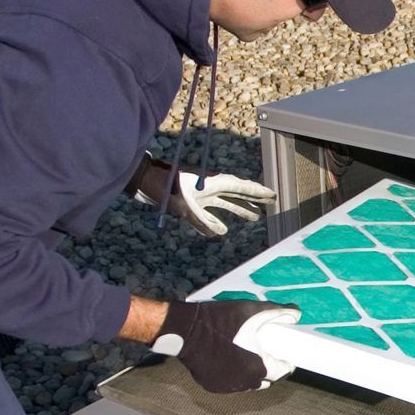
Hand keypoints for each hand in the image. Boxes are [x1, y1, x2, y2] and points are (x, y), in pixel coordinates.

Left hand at [130, 155, 275, 237]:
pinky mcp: (190, 202)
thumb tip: (218, 234)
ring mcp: (200, 194)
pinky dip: (217, 221)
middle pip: (236, 193)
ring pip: (225, 203)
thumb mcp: (182, 204)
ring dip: (239, 210)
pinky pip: (209, 213)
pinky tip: (222, 230)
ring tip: (255, 217)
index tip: (272, 194)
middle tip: (271, 202)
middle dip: (253, 199)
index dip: (256, 191)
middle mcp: (209, 187)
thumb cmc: (162, 186)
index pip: (239, 187)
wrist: (142, 180)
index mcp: (211, 182)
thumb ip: (200, 219)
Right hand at [151, 299, 296, 392]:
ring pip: (248, 383)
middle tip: (265, 350)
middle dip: (269, 366)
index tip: (283, 351)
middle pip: (267, 378)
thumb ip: (277, 312)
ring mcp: (227, 387)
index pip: (283, 370)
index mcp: (259, 368)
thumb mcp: (252, 311)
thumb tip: (296, 313)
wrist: (186, 330)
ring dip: (252, 372)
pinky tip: (230, 359)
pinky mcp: (212, 386)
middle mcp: (245, 383)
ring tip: (248, 354)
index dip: (286, 360)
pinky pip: (230, 383)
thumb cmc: (221, 321)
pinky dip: (233, 374)